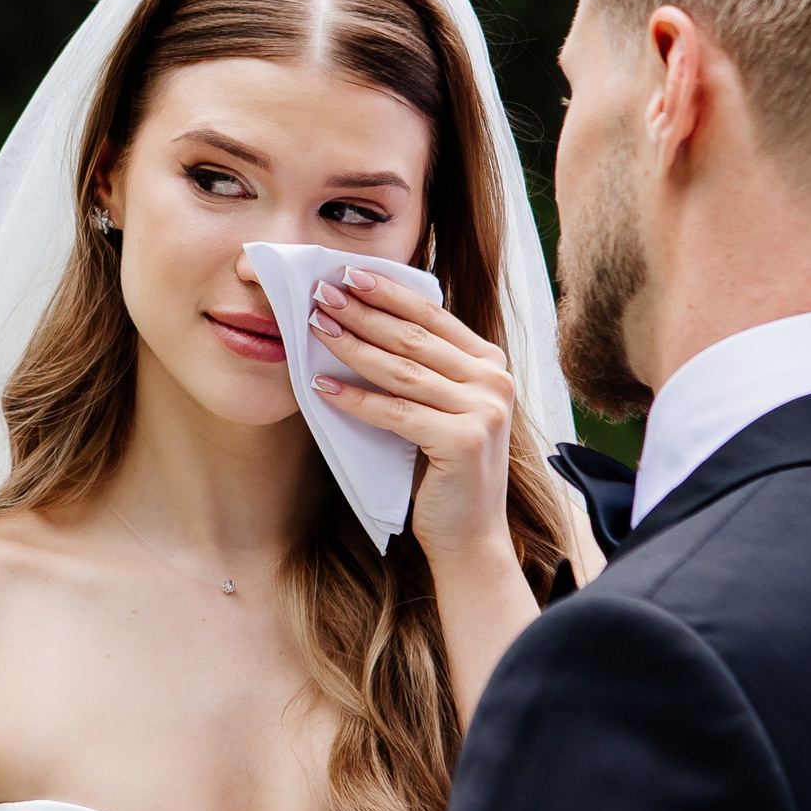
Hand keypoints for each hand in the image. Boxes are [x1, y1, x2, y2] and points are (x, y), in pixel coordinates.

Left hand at [305, 267, 539, 719]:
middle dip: (363, 311)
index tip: (348, 272)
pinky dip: (355, 399)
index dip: (388, 292)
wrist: (469, 538)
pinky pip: (396, 412)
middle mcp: (494, 380)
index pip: (432, 317)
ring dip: (353, 346)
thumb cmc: (442, 472)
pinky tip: (321, 387)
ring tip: (316, 328)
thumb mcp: (436, 408)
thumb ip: (419, 369)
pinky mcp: (465, 440)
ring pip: (402, 370)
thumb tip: (359, 322)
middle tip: (321, 293)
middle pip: (414, 337)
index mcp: (490, 364)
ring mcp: (485, 409)